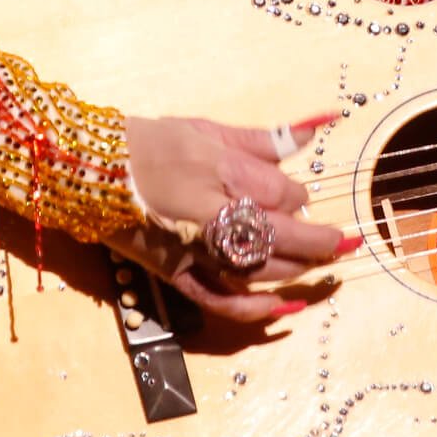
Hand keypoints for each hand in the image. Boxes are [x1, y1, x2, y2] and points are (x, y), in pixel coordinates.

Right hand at [114, 114, 352, 322]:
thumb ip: (264, 138)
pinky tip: (287, 308)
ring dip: (298, 270)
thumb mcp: (206, 129)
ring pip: (260, 269)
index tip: (302, 195)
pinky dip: (258, 310)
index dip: (299, 197)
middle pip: (281, 237)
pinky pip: (223, 302)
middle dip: (320, 242)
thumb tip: (318, 126)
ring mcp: (193, 250)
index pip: (283, 193)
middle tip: (348, 243)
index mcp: (220, 170)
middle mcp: (210, 213)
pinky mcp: (176, 275)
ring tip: (325, 267)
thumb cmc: (149, 144)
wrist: (87, 171)